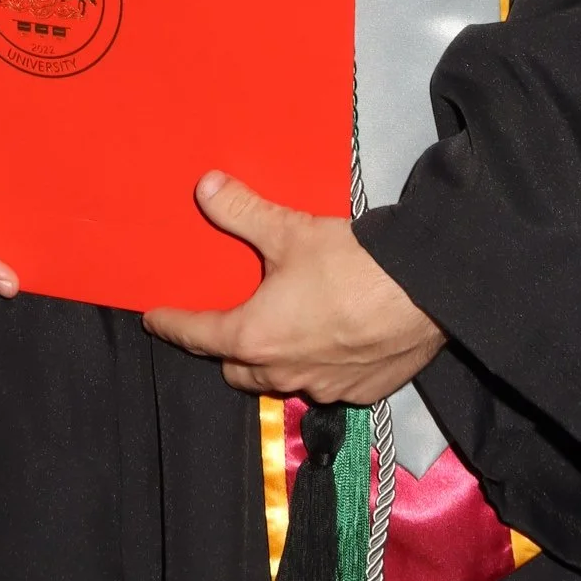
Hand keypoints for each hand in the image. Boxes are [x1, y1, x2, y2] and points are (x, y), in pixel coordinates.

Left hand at [143, 172, 443, 401]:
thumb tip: (205, 188)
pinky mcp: (361, 393)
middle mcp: (282, 373)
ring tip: (282, 330)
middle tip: (227, 321)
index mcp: (254, 336)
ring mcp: (323, 388)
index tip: (155, 321)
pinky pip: (325, 385)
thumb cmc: (351, 264)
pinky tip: (333, 340)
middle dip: (225, 349)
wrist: (426, 291)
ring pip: (281, 381)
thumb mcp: (289, 230)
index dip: (171, 325)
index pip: (196, 335)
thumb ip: (241, 210)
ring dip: (274, 361)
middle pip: (235, 370)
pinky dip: (319, 366)